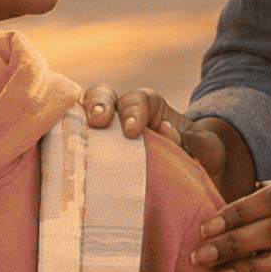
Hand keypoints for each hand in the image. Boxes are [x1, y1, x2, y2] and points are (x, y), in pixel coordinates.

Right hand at [79, 86, 257, 204]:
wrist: (195, 174)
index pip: (138, 100)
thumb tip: (166, 131)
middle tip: (98, 122)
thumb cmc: (200, 154)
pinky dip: (69, 148)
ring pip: (83, 117)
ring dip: (76, 124)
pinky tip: (64, 161)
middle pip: (103, 97)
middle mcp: (123, 114)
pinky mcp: (97, 154)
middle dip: (98, 105)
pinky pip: (78, 145)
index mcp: (151, 107)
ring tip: (73, 140)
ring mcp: (107, 133)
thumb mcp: (206, 147)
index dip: (132, 110)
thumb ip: (190, 141)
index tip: (132, 130)